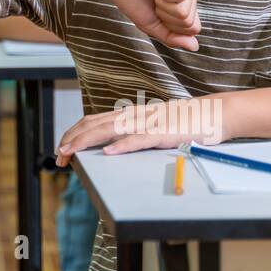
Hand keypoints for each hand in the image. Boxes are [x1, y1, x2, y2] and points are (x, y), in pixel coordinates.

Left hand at [53, 98, 227, 165]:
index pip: (92, 121)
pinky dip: (122, 146)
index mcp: (128, 114)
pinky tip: (108, 153)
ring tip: (70, 153)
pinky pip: (139, 139)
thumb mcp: (150, 126)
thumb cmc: (182, 123)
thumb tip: (110, 145)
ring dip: (86, 142)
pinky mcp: (163, 132)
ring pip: (109, 130)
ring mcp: (147, 122)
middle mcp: (133, 115)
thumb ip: (131, 132)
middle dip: (72, 140)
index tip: (61, 149)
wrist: (213, 114)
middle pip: (94, 124)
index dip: (73, 134)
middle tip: (58, 156)